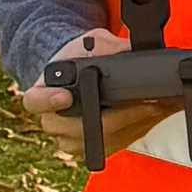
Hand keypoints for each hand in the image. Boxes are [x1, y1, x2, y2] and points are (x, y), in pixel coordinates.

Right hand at [16, 27, 175, 166]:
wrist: (82, 74)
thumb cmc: (82, 57)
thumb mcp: (92, 42)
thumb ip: (107, 47)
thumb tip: (132, 53)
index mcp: (42, 91)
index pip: (35, 101)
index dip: (48, 101)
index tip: (65, 97)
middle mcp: (52, 120)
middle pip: (74, 130)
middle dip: (114, 117)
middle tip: (143, 103)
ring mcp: (70, 139)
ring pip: (98, 143)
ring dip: (131, 126)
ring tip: (156, 107)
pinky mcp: (92, 149)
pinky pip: (113, 146)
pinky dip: (136, 130)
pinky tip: (154, 114)